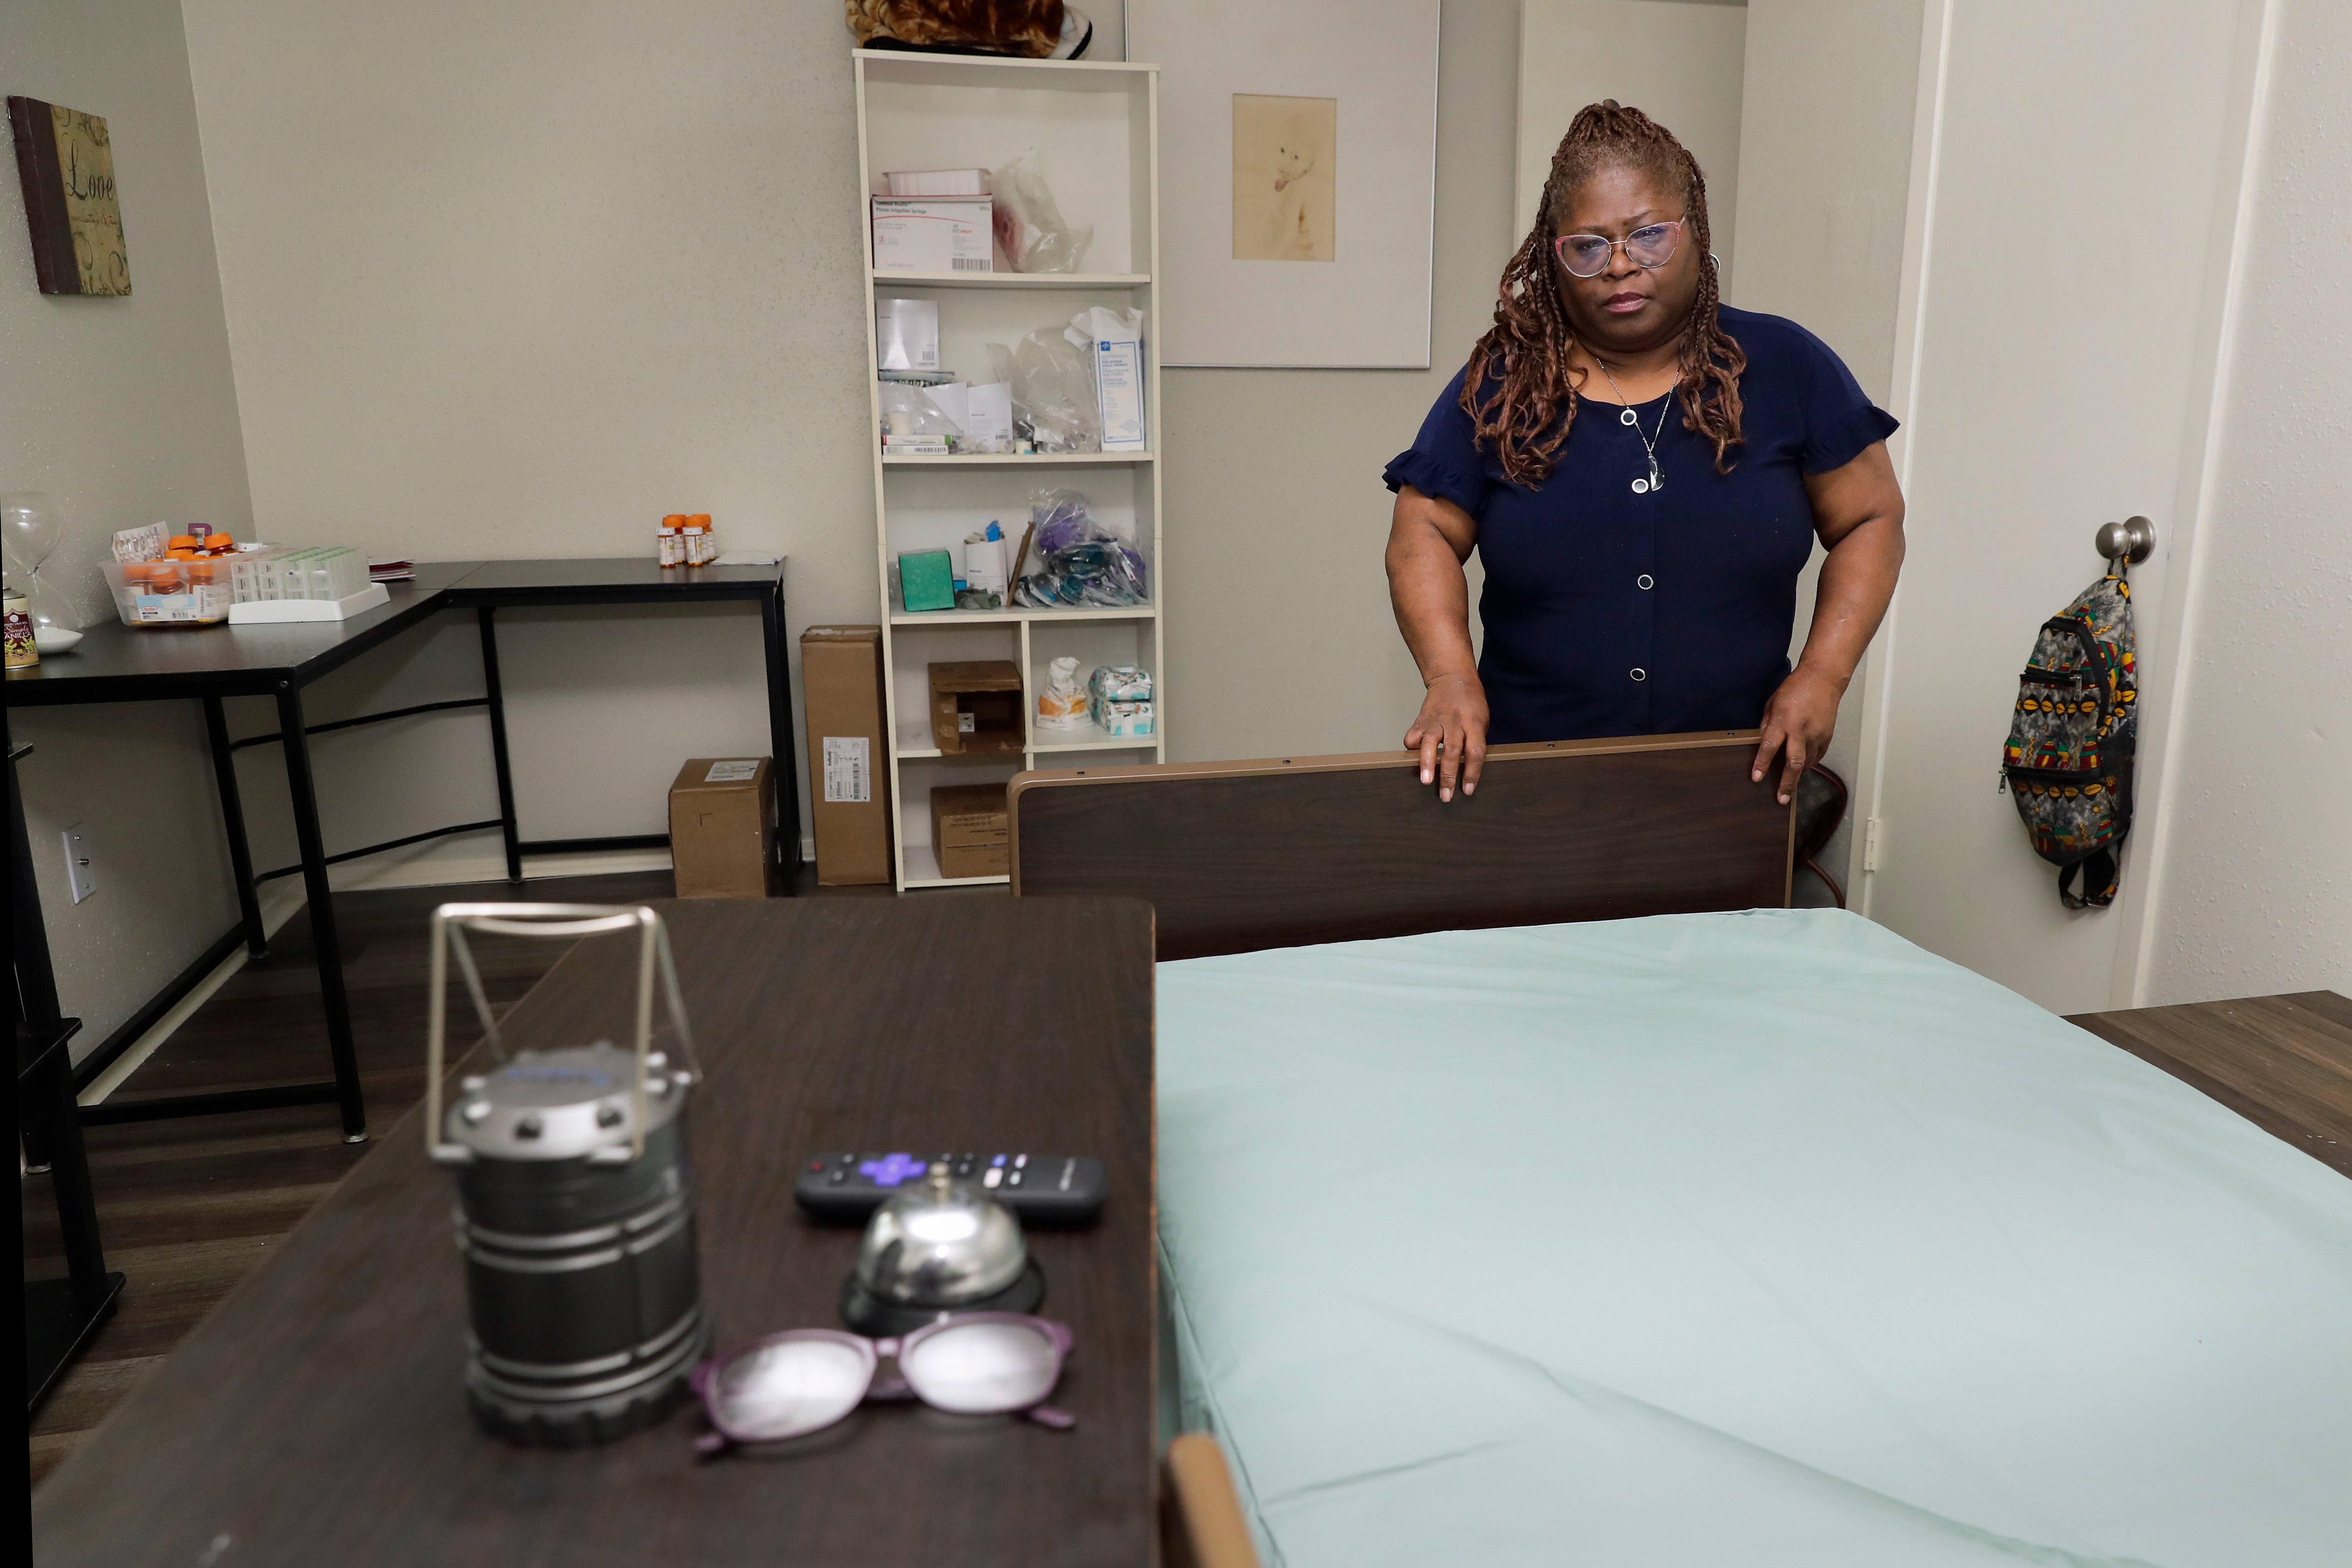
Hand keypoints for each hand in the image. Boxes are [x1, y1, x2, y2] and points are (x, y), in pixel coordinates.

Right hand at [1405, 674, 1488, 802]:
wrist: (1452, 678)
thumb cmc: (1470, 703)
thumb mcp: (1481, 720)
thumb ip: (1475, 742)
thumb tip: (1468, 771)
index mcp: (1474, 724)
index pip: (1475, 752)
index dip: (1472, 773)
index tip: (1467, 790)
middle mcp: (1455, 722)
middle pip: (1453, 752)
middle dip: (1449, 776)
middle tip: (1446, 796)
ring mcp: (1436, 721)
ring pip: (1431, 744)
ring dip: (1428, 764)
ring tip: (1425, 781)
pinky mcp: (1421, 720)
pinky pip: (1413, 737)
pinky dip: (1413, 748)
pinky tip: (1416, 756)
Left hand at [1753, 665, 1843, 804]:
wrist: (1823, 679)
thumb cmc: (1794, 689)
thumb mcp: (1772, 704)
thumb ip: (1766, 725)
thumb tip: (1760, 743)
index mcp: (1784, 721)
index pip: (1769, 747)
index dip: (1762, 764)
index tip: (1756, 778)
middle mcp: (1801, 730)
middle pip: (1793, 763)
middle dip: (1787, 783)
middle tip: (1781, 799)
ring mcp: (1817, 734)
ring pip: (1807, 763)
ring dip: (1798, 775)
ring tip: (1789, 784)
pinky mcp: (1827, 736)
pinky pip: (1817, 756)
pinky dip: (1809, 763)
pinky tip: (1803, 766)